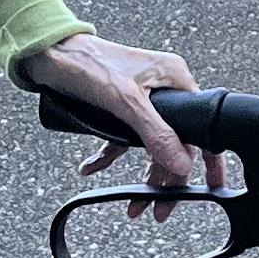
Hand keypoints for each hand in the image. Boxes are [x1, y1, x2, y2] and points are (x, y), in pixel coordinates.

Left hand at [20, 30, 238, 214]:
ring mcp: (141, 97)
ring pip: (149, 145)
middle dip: (165, 178)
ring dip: (140, 175)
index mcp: (175, 79)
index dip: (207, 160)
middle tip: (159, 207)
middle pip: (174, 142)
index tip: (211, 186)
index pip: (199, 127)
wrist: (47, 51)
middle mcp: (163, 87)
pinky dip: (109, 155)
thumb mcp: (126, 101)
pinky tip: (92, 168)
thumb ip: (156, 133)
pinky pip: (122, 138)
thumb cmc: (87, 62)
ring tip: (134, 203)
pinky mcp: (118, 104)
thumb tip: (182, 163)